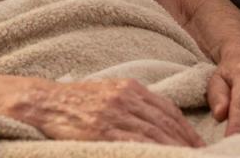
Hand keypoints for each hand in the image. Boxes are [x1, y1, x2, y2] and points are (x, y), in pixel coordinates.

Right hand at [4, 77, 203, 146]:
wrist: (41, 102)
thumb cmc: (72, 102)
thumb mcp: (106, 93)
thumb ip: (130, 104)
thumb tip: (154, 125)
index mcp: (128, 88)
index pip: (168, 111)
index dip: (187, 131)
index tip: (199, 146)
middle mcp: (125, 98)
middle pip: (167, 124)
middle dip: (187, 144)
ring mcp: (115, 114)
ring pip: (156, 136)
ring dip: (175, 151)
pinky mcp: (103, 130)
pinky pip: (137, 144)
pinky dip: (154, 152)